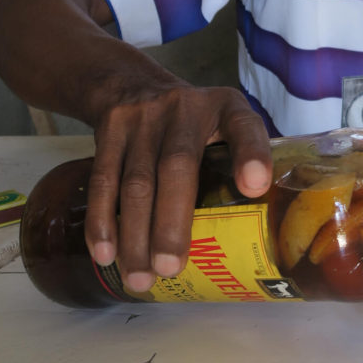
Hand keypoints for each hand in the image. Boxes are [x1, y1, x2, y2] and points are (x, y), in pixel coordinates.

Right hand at [84, 83, 271, 291]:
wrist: (131, 84)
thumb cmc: (193, 120)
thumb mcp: (225, 120)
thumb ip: (244, 157)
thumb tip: (260, 218)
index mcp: (224, 108)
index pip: (243, 126)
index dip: (252, 154)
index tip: (256, 187)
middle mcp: (184, 108)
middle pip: (177, 167)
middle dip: (173, 223)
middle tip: (172, 268)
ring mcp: (142, 118)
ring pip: (136, 182)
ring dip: (135, 235)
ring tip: (140, 278)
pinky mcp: (109, 130)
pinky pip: (103, 180)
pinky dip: (103, 221)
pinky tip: (107, 254)